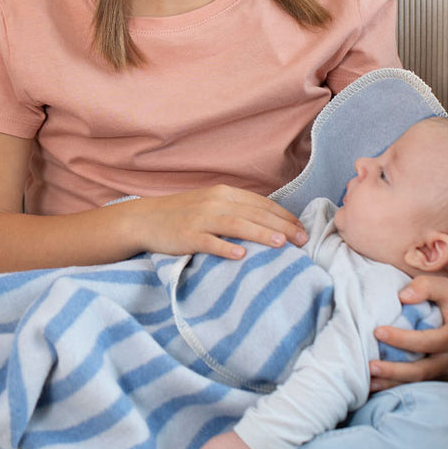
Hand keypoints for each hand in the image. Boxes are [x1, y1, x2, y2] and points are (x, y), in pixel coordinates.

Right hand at [124, 185, 306, 259]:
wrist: (145, 219)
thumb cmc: (183, 215)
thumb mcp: (211, 205)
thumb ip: (237, 210)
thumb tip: (270, 223)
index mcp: (224, 194)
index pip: (261, 204)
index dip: (284, 216)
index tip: (302, 230)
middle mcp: (215, 203)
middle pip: (254, 214)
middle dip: (282, 226)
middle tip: (302, 240)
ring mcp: (200, 219)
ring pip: (236, 225)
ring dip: (261, 234)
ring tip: (281, 244)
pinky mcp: (186, 236)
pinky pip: (208, 242)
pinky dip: (225, 248)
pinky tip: (241, 255)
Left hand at [369, 274, 447, 389]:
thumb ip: (427, 287)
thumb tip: (403, 297)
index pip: (426, 341)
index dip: (401, 339)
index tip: (378, 332)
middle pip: (421, 370)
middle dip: (394, 370)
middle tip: (370, 366)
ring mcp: (447, 372)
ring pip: (419, 382)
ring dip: (393, 383)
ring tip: (370, 382)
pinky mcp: (442, 378)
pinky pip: (419, 385)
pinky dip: (399, 386)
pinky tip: (379, 386)